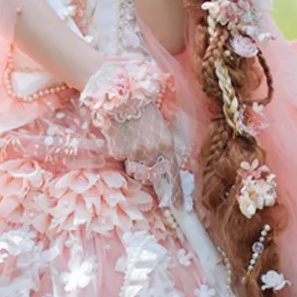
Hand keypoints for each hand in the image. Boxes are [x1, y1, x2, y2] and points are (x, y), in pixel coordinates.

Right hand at [79, 57, 183, 219]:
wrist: (118, 89)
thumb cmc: (142, 101)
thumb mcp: (160, 121)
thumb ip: (164, 142)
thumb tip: (167, 161)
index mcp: (165, 143)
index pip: (172, 174)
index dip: (175, 192)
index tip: (179, 206)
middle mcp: (151, 150)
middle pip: (151, 173)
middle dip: (149, 171)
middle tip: (144, 155)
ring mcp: (133, 151)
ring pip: (135, 165)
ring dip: (134, 157)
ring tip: (132, 137)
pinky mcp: (117, 149)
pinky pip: (121, 156)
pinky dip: (121, 148)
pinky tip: (121, 133)